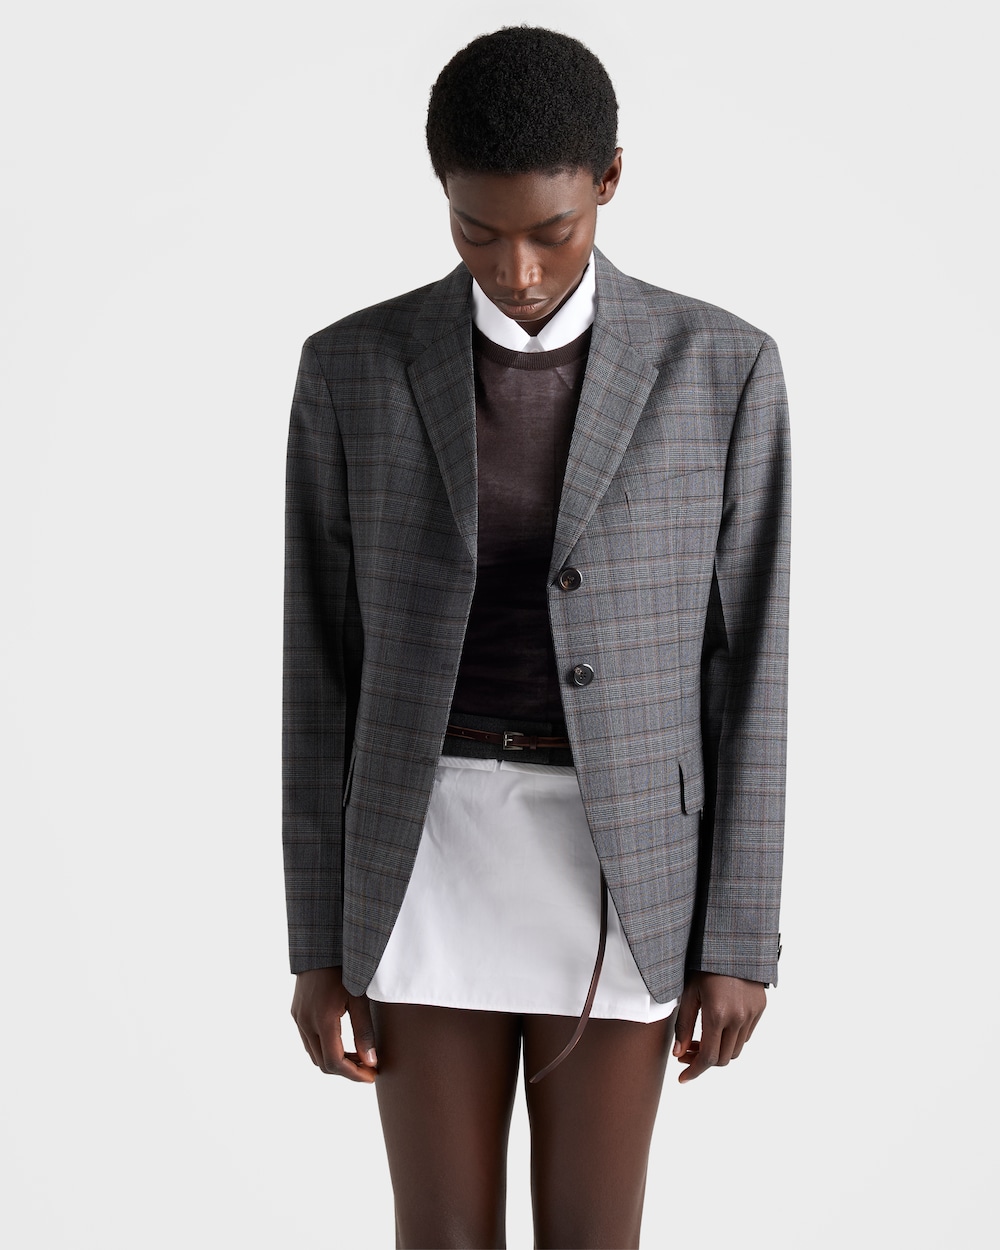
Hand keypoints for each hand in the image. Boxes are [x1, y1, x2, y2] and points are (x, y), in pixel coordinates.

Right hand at [291, 967, 377, 1082]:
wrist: (320, 946)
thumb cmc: (345, 968)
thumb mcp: (359, 998)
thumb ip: (364, 1031)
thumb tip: (371, 1061)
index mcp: (322, 1020)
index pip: (335, 1062)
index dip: (354, 1074)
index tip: (372, 1074)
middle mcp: (306, 1022)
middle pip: (323, 1063)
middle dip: (347, 1070)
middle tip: (368, 1067)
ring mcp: (298, 1018)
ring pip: (314, 1054)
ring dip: (335, 1061)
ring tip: (358, 1056)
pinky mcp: (296, 1013)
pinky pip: (308, 1041)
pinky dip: (324, 1049)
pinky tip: (342, 1043)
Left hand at [673, 971, 765, 1082]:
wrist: (733, 943)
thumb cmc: (704, 964)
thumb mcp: (688, 992)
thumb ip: (683, 1025)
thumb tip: (679, 1053)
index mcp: (717, 1013)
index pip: (708, 1057)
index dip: (694, 1071)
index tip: (682, 1078)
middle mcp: (738, 1017)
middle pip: (723, 1058)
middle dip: (703, 1061)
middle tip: (686, 1053)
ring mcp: (752, 1014)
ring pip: (736, 1049)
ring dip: (718, 1052)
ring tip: (701, 1041)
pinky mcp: (760, 1008)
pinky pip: (746, 1035)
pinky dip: (731, 1040)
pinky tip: (717, 1029)